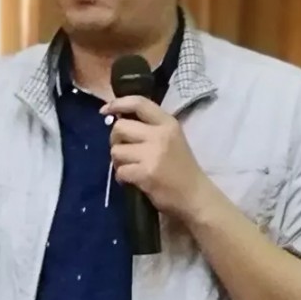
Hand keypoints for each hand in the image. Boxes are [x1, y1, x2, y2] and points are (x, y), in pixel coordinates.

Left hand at [102, 96, 214, 220]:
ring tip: (129, 167)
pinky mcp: (145, 173)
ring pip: (116, 150)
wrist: (195, 196)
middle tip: (123, 151)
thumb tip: (118, 120)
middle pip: (120, 127)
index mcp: (168, 123)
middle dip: (115, 140)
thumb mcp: (171, 139)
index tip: (105, 110)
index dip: (117, 103)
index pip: (139, 103)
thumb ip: (149, 128)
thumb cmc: (181, 168)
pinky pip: (120, 170)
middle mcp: (160, 135)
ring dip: (118, 161)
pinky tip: (131, 180)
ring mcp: (152, 154)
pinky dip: (121, 177)